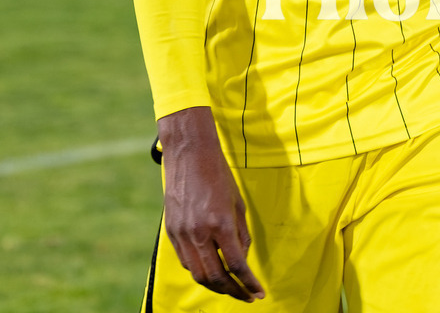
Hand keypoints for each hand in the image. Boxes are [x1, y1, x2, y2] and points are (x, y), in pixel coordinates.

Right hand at [158, 106, 265, 301]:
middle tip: (246, 296)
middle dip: (233, 291)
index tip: (258, 293)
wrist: (189, 153)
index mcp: (220, 223)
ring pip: (197, 274)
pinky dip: (199, 270)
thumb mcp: (237, 202)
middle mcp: (199, 232)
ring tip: (230, 287)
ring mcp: (182, 234)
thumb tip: (242, 259)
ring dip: (215, 285)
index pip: (237, 265)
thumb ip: (240, 234)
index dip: (249, 283)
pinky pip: (186, 261)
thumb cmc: (218, 173)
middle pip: (215, 277)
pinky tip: (211, 269)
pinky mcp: (171, 232)